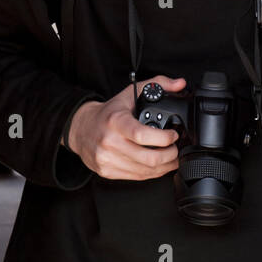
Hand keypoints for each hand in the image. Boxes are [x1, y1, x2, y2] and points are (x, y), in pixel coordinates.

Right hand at [67, 76, 186, 179]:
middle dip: (170, 155)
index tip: (173, 135)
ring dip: (164, 166)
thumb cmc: (108, 113)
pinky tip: (158, 165)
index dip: (163, 138)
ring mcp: (108, 159)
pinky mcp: (107, 171)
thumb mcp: (130, 93)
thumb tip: (180, 84)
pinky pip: (136, 177)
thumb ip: (158, 84)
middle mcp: (110, 141)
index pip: (141, 134)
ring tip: (172, 158)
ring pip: (144, 171)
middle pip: (148, 158)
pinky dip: (152, 173)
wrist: (81, 128)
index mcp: (116, 121)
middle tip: (176, 149)